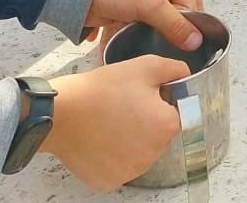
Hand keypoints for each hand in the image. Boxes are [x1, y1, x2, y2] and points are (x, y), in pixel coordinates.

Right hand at [44, 57, 189, 190]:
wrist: (61, 113)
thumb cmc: (102, 90)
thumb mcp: (146, 66)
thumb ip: (175, 69)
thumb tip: (185, 75)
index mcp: (167, 126)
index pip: (175, 114)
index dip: (160, 102)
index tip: (142, 96)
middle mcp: (153, 154)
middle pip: (158, 135)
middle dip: (146, 122)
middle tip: (123, 106)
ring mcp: (131, 171)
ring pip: (140, 152)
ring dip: (131, 140)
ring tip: (110, 121)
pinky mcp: (110, 181)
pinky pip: (120, 166)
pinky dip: (113, 156)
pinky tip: (101, 139)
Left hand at [86, 0, 204, 49]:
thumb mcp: (152, 5)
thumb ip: (175, 25)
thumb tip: (196, 42)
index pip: (193, 10)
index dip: (190, 30)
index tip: (186, 50)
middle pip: (180, 19)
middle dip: (174, 36)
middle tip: (172, 55)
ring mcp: (152, 1)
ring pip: (165, 27)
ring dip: (159, 39)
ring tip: (158, 54)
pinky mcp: (138, 13)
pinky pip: (150, 30)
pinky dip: (148, 39)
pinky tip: (146, 50)